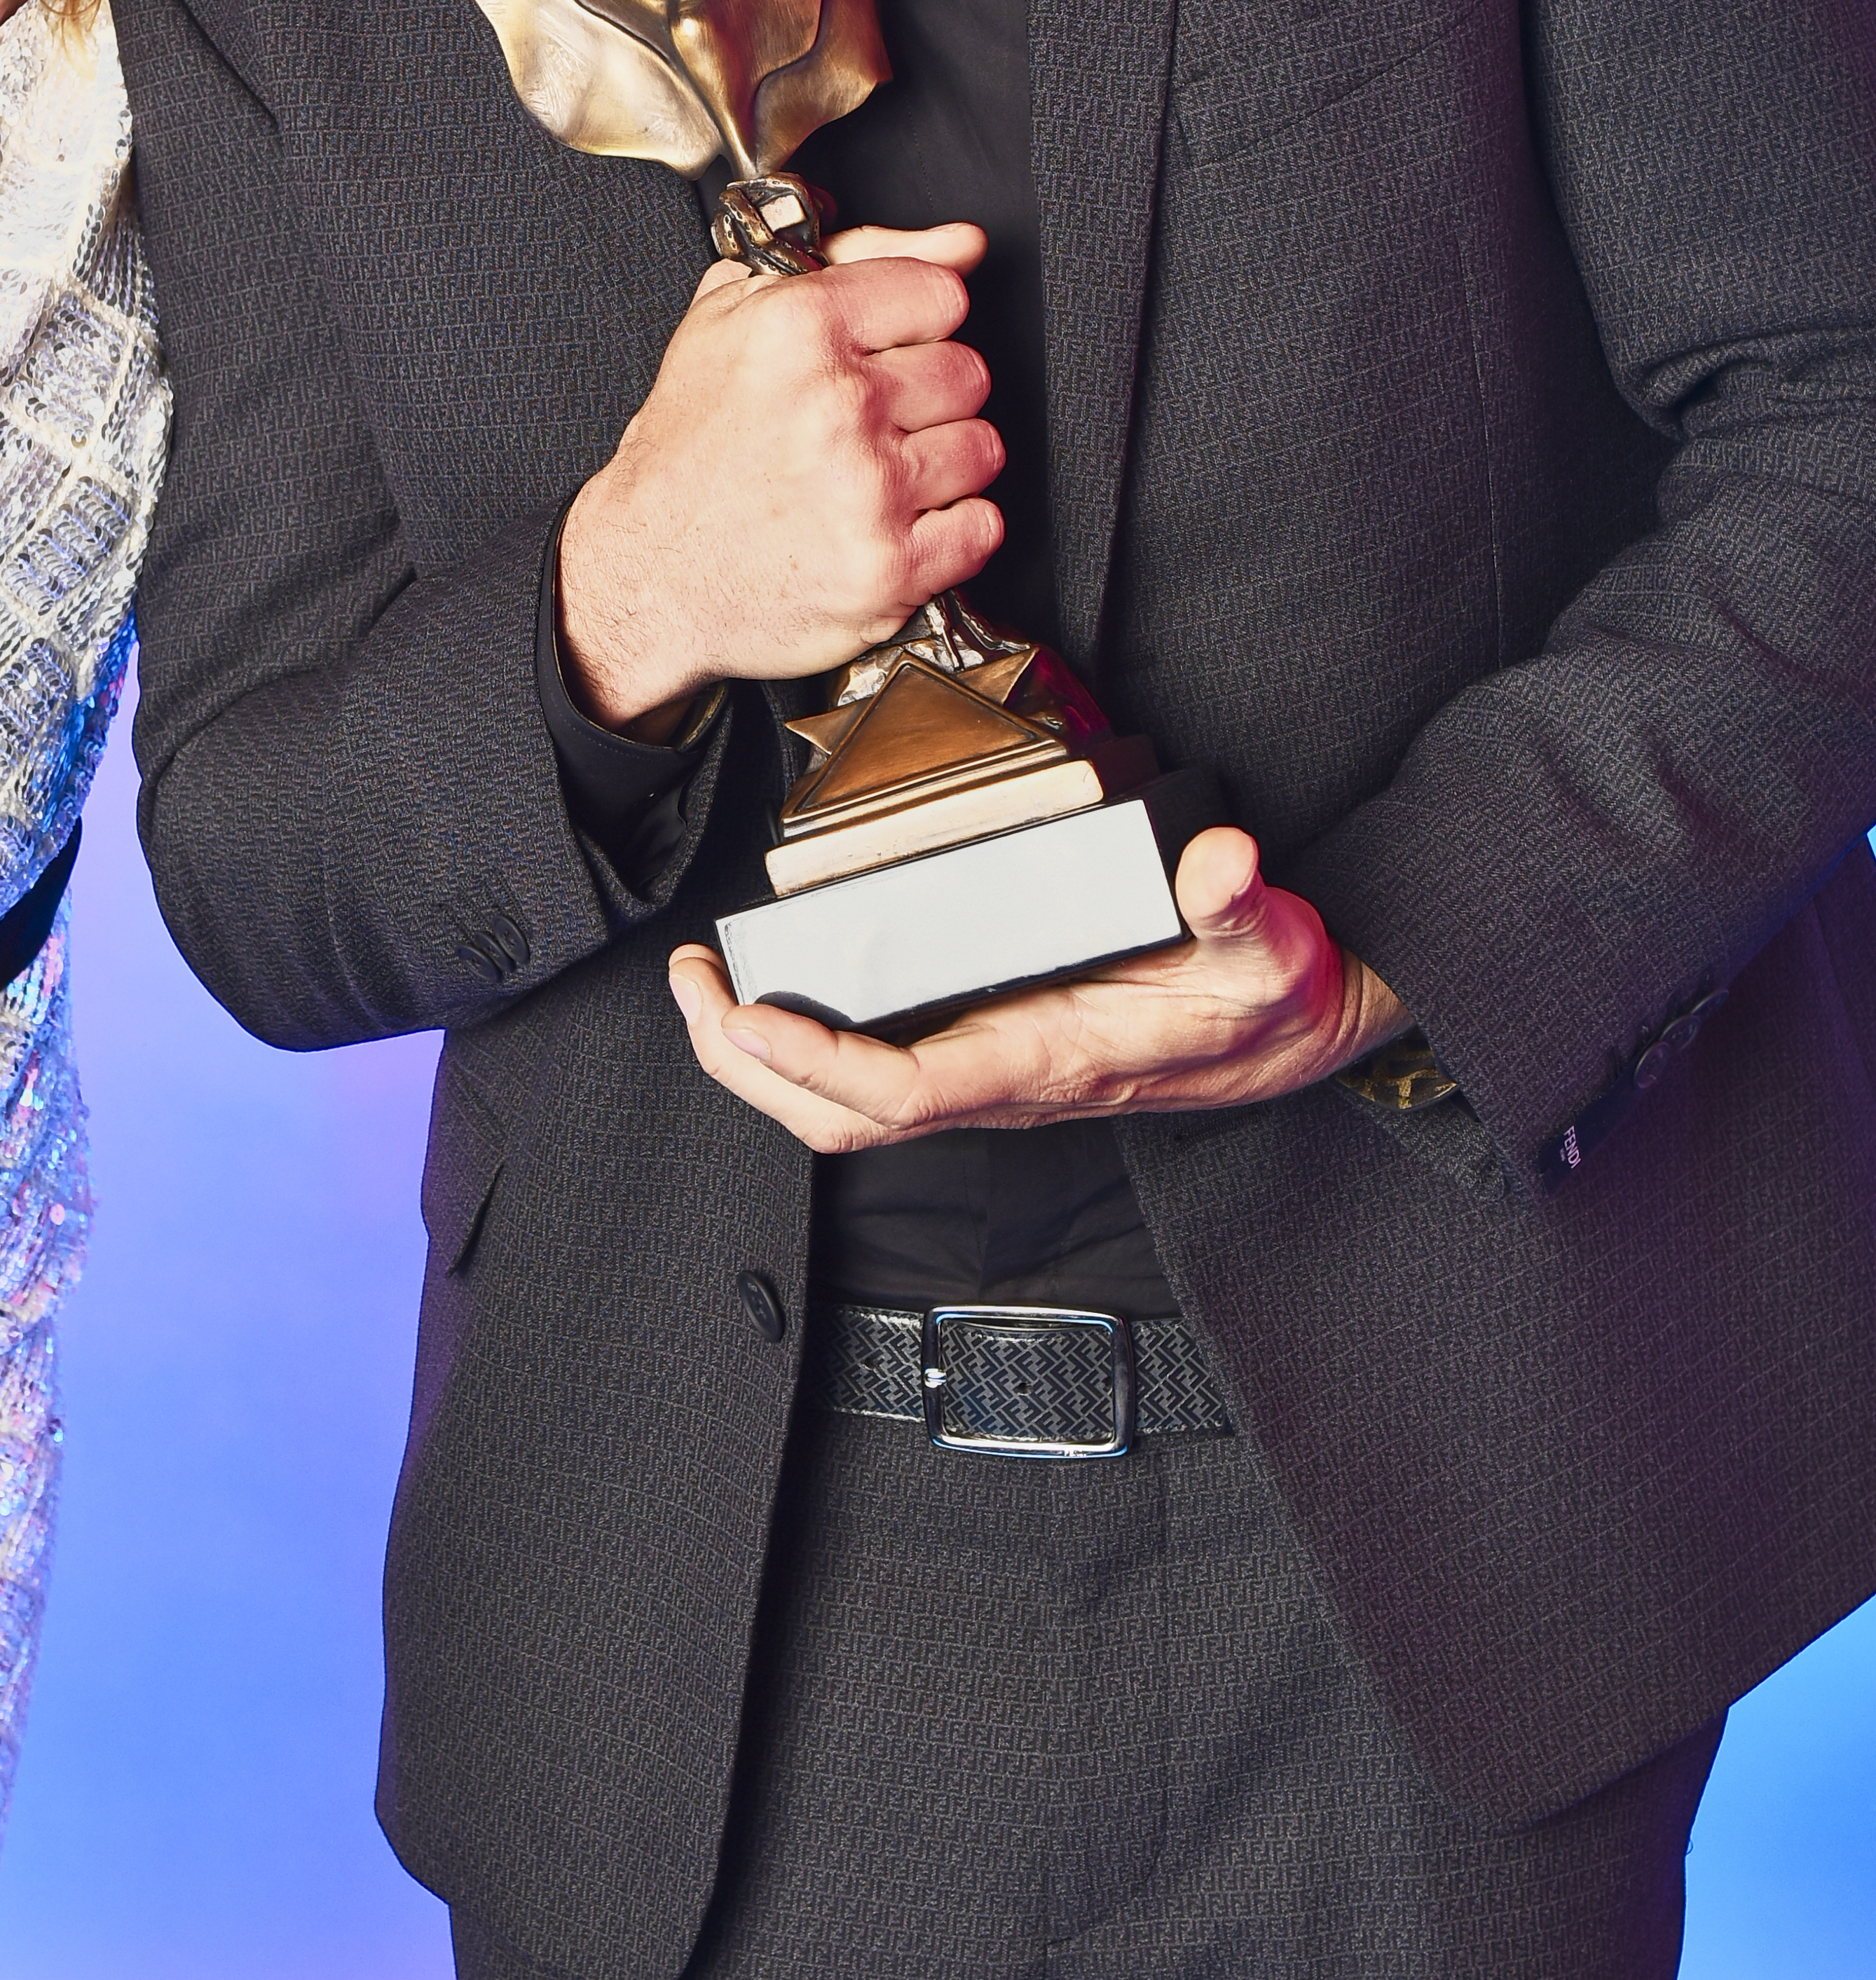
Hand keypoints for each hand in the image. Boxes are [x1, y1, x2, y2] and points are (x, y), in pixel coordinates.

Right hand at [557, 222, 1001, 733]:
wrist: (652, 574)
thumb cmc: (690, 451)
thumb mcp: (735, 318)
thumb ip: (859, 258)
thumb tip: (963, 244)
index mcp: (798, 327)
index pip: (942, 295)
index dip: (912, 326)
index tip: (883, 352)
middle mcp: (838, 403)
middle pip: (967, 372)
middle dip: (924, 398)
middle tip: (863, 424)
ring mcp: (869, 489)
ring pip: (980, 447)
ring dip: (938, 465)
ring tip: (871, 477)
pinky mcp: (890, 567)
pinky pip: (982, 527)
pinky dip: (947, 532)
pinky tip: (889, 524)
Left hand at [667, 824, 1406, 1141]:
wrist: (1290, 1034)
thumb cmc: (1267, 994)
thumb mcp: (1268, 942)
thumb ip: (1236, 901)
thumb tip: (1216, 861)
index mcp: (1043, 1061)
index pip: (900, 1091)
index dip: (811, 1064)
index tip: (744, 1012)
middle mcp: (1001, 1083)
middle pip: (840, 1118)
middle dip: (748, 1066)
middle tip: (690, 985)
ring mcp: (987, 1074)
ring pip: (846, 1105)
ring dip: (764, 1059)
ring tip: (707, 989)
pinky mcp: (987, 1052)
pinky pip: (874, 1072)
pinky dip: (809, 1046)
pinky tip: (781, 994)